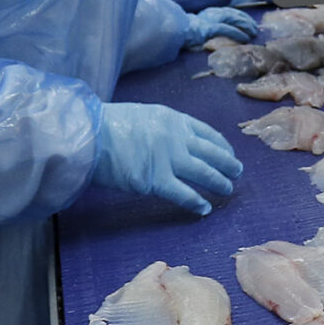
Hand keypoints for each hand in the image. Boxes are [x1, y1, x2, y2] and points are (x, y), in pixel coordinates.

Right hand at [94, 102, 240, 215]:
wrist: (87, 135)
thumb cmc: (104, 125)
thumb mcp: (140, 115)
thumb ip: (159, 128)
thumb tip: (166, 140)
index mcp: (173, 119)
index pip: (207, 133)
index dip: (222, 146)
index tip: (228, 153)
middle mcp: (177, 138)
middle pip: (212, 153)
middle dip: (228, 164)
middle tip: (237, 172)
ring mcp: (169, 159)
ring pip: (205, 173)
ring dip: (219, 183)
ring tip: (227, 190)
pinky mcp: (156, 181)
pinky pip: (184, 194)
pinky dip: (196, 202)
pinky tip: (204, 209)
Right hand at [185, 6, 258, 46]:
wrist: (173, 32)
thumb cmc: (186, 32)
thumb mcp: (202, 27)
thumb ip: (212, 27)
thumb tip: (222, 32)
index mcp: (210, 12)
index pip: (230, 12)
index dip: (241, 17)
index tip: (250, 22)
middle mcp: (212, 13)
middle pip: (234, 14)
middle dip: (246, 20)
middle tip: (255, 28)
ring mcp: (210, 20)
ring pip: (233, 19)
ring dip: (245, 26)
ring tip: (253, 33)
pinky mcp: (208, 28)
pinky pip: (226, 29)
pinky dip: (237, 33)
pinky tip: (245, 38)